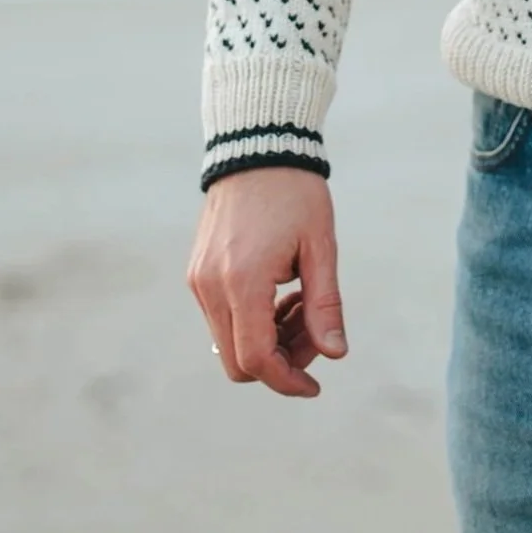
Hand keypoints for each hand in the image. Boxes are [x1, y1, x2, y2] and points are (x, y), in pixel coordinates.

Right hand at [188, 169, 346, 397]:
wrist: (258, 147)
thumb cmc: (296, 192)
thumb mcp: (320, 246)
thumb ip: (325, 304)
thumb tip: (335, 354)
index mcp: (243, 281)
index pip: (257, 359)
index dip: (286, 380)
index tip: (314, 386)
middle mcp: (212, 286)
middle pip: (238, 361)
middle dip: (280, 360)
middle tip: (313, 332)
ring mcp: (199, 281)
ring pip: (228, 342)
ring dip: (267, 339)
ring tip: (301, 300)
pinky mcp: (197, 274)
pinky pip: (221, 318)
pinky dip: (251, 320)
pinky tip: (280, 291)